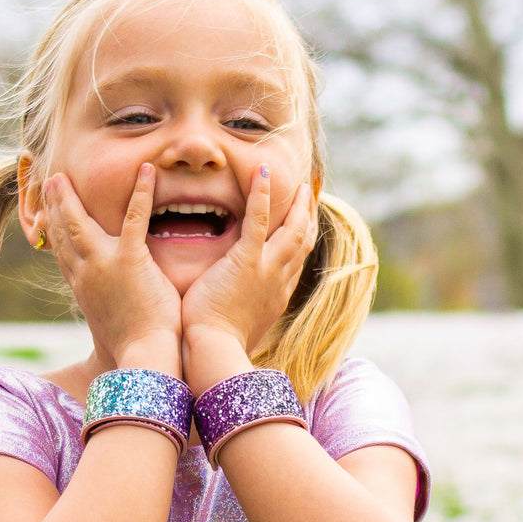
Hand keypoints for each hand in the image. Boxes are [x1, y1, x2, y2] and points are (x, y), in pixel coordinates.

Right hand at [42, 164, 182, 372]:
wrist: (142, 357)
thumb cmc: (132, 349)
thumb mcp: (108, 327)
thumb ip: (105, 309)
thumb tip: (106, 312)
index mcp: (81, 288)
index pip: (61, 254)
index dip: (52, 231)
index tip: (45, 214)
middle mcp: (84, 273)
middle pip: (61, 232)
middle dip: (53, 205)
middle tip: (50, 181)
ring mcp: (104, 264)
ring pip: (80, 221)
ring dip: (71, 196)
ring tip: (66, 175)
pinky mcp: (130, 260)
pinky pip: (135, 216)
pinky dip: (141, 191)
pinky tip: (146, 170)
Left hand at [181, 165, 316, 387]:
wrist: (213, 352)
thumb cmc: (217, 347)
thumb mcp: (239, 329)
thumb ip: (243, 315)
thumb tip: (238, 317)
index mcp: (277, 297)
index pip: (295, 264)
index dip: (301, 243)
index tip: (304, 228)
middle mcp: (279, 281)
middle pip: (302, 243)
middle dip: (307, 219)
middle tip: (309, 198)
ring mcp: (267, 269)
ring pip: (291, 228)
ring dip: (297, 204)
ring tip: (299, 184)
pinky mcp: (247, 260)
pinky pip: (259, 219)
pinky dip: (261, 193)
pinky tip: (261, 170)